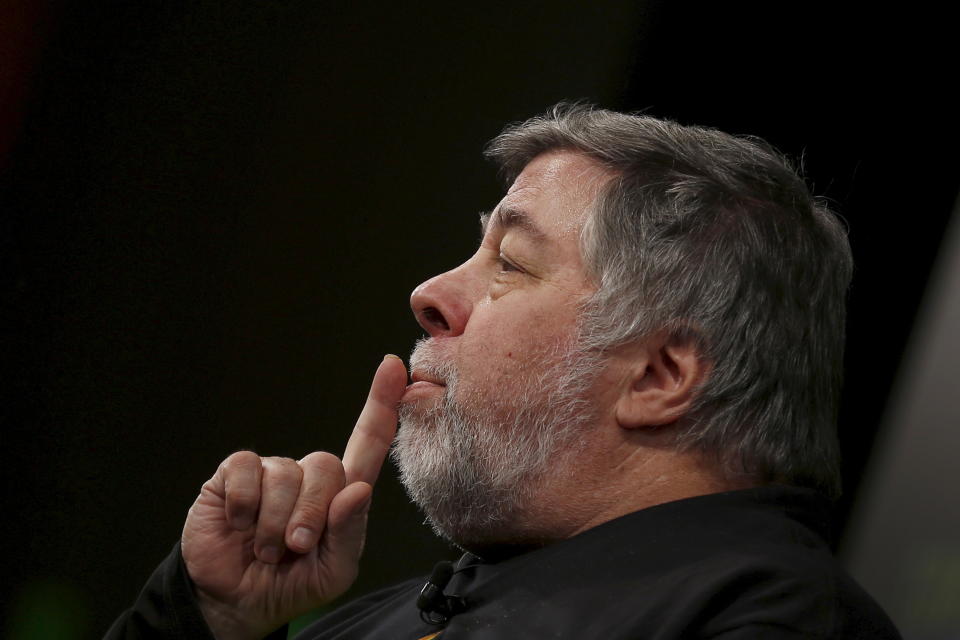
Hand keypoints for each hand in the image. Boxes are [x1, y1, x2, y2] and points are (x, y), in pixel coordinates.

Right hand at [181, 355, 406, 639]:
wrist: (239, 602)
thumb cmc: (295, 583)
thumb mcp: (334, 570)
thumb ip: (350, 532)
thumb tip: (358, 490)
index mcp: (341, 493)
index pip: (368, 442)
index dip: (381, 404)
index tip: (393, 366)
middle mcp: (308, 476)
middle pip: (325, 465)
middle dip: (312, 513)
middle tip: (297, 547)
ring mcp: (272, 472)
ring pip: (285, 474)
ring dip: (275, 523)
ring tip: (268, 549)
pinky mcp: (234, 475)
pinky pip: (247, 471)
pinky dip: (245, 506)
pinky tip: (240, 524)